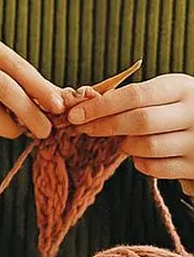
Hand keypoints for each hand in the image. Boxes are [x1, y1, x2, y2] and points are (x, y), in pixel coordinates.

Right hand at [0, 39, 64, 142]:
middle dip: (31, 115)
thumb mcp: (5, 73)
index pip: (20, 69)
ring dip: (10, 130)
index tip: (59, 108)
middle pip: (7, 91)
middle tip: (45, 132)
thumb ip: (35, 87)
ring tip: (13, 129)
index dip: (42, 90)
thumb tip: (71, 102)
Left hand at [67, 74, 193, 182]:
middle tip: (83, 128)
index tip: (75, 113)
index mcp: (181, 88)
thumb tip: (85, 101)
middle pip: (139, 122)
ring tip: (120, 140)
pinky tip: (139, 155)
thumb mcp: (166, 91)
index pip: (135, 95)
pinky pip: (157, 169)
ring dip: (124, 145)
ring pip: (147, 147)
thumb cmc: (180, 105)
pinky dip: (140, 163)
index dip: (101, 106)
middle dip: (104, 126)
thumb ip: (133, 96)